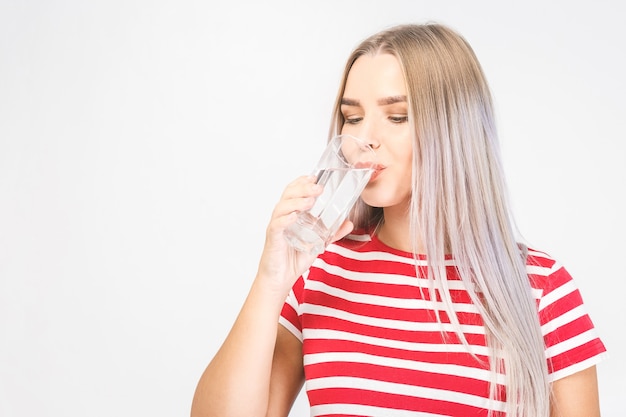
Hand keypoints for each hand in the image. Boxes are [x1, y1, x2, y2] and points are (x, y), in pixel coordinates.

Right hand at [256, 175, 352, 295]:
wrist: (281, 278)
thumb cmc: (294, 258)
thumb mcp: (318, 243)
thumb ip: (332, 233)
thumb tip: (349, 223)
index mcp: (291, 213)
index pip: (293, 191)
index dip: (302, 182)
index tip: (314, 177)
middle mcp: (282, 217)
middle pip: (288, 195)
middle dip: (302, 188)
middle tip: (317, 188)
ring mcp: (277, 227)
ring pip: (282, 207)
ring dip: (296, 202)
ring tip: (309, 201)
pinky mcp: (274, 239)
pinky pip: (277, 225)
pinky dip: (285, 219)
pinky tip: (294, 217)